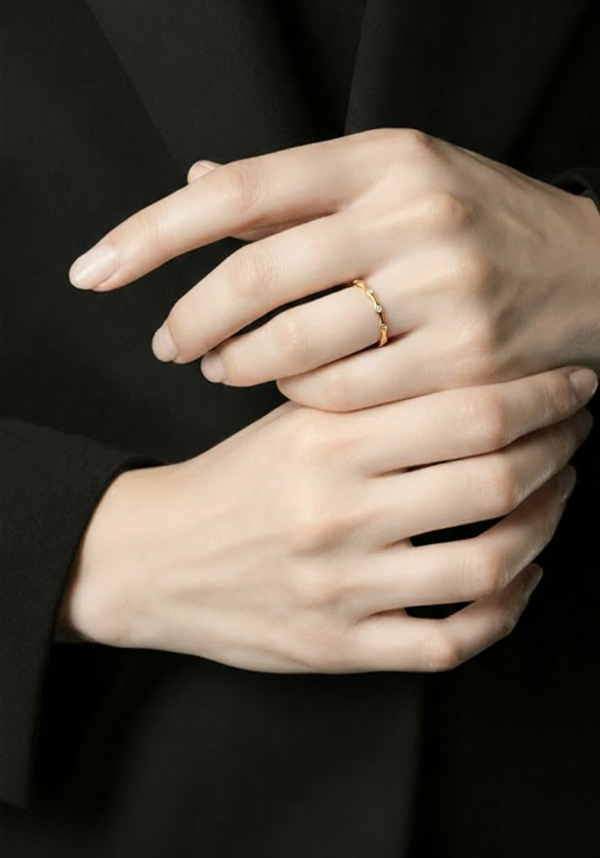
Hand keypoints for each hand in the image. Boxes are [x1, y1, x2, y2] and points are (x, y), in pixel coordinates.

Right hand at [57, 366, 593, 672]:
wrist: (153, 559)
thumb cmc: (231, 482)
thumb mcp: (286, 420)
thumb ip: (367, 395)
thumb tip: (469, 367)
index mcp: (326, 441)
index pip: (469, 411)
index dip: (541, 395)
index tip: (572, 383)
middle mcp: (340, 514)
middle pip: (496, 482)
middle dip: (559, 452)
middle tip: (574, 434)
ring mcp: (343, 588)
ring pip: (491, 564)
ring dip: (546, 526)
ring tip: (555, 497)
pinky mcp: (340, 647)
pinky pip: (451, 642)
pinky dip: (507, 610)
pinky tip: (521, 577)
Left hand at [68, 128, 599, 411]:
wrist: (591, 272)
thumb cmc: (475, 224)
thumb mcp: (393, 179)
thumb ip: (294, 187)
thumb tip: (196, 181)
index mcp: (382, 157)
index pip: (237, 191)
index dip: (152, 234)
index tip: (96, 270)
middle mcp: (412, 212)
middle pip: (254, 273)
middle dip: (191, 318)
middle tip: (168, 345)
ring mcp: (444, 289)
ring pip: (296, 342)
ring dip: (239, 364)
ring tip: (221, 368)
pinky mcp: (465, 361)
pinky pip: (347, 394)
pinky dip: (301, 397)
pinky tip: (294, 390)